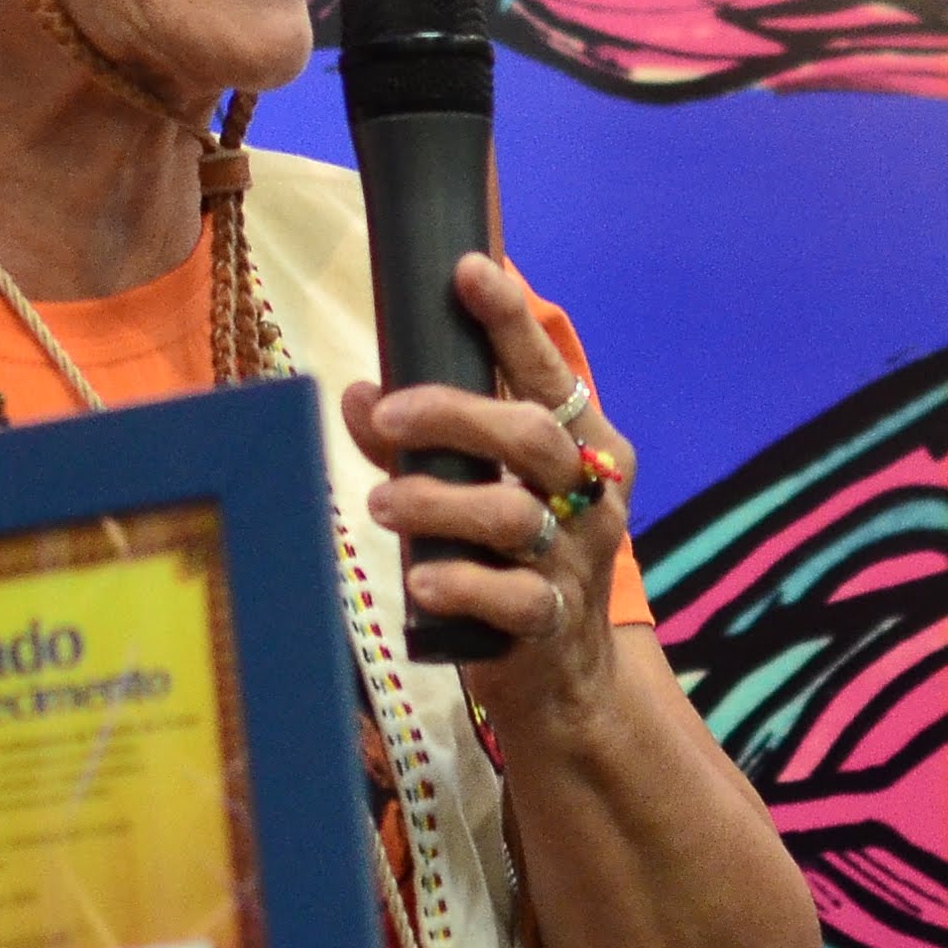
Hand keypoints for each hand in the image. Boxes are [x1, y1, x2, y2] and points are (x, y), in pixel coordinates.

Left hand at [341, 253, 635, 718]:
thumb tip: (357, 394)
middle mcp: (591, 495)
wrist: (566, 677)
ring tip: (381, 502)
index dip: (510, 320)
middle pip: (529, 436)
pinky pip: (513, 598)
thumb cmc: (514, 559)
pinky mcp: (552, 624)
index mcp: (584, 444)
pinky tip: (421, 580)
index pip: (548, 371)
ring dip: (438, 502)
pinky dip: (461, 584)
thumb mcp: (476, 491)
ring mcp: (575, 561)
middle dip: (453, 415)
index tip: (470, 270)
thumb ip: (421, 443)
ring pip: (513, 516)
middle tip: (386, 415)